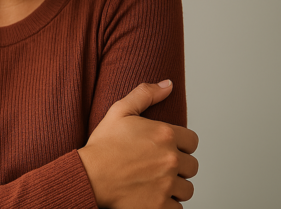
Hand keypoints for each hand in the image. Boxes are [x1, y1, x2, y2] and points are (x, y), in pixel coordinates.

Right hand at [78, 81, 198, 208]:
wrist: (88, 176)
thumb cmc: (102, 145)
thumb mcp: (119, 111)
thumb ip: (145, 94)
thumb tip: (168, 84)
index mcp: (165, 134)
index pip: (192, 141)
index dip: (179, 145)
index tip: (165, 148)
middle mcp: (170, 159)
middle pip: (192, 166)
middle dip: (178, 166)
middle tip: (157, 166)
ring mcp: (167, 184)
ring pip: (187, 188)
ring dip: (175, 186)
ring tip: (155, 182)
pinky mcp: (160, 206)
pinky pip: (178, 208)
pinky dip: (167, 204)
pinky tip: (152, 196)